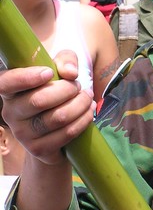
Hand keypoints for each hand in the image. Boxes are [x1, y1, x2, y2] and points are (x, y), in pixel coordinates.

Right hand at [0, 50, 95, 165]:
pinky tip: (88, 112)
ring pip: (58, 118)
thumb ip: (65, 60)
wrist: (56, 128)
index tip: (49, 73)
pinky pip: (66, 133)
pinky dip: (83, 120)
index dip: (26, 78)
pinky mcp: (38, 149)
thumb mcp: (60, 68)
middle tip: (78, 86)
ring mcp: (22, 133)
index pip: (6, 83)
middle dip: (68, 90)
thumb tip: (70, 72)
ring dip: (80, 105)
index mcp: (10, 90)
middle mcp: (10, 112)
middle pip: (40, 100)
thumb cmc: (55, 90)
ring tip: (87, 97)